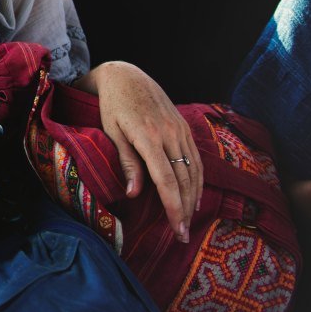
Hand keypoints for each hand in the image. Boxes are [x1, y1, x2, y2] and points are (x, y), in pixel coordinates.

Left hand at [79, 62, 202, 241]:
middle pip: (184, 179)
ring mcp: (180, 129)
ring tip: (188, 221)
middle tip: (182, 235)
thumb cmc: (112, 105)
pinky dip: (198, 179)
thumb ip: (127, 162)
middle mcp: (169, 133)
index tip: (176, 229)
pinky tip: (194, 195)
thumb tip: (134, 194)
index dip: (173, 207)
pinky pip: (196, 158)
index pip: (166, 180)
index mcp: (148, 136)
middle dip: (184, 209)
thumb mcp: (112, 131)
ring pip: (194, 170)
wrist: (126, 75)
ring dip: (193, 198)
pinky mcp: (184, 127)